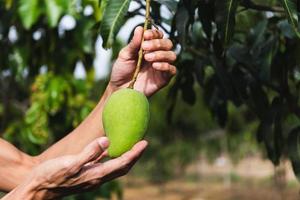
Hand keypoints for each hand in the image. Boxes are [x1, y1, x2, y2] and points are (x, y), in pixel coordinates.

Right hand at [4, 137, 146, 199]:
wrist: (38, 189)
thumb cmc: (52, 176)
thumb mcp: (70, 163)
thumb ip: (89, 153)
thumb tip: (107, 141)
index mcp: (96, 175)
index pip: (122, 164)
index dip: (135, 153)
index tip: (145, 142)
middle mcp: (97, 177)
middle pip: (122, 167)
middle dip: (134, 156)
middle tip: (143, 143)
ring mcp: (92, 177)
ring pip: (115, 167)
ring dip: (125, 157)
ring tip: (132, 145)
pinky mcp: (86, 174)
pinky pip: (105, 165)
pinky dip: (112, 157)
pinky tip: (110, 148)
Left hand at [109, 26, 176, 96]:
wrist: (120, 89)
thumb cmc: (121, 71)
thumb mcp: (125, 55)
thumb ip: (134, 43)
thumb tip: (140, 28)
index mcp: (149, 47)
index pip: (159, 35)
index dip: (154, 34)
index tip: (145, 36)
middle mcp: (158, 55)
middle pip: (168, 44)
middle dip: (158, 43)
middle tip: (145, 48)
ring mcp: (162, 67)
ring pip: (172, 55)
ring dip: (161, 54)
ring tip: (147, 58)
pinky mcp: (164, 79)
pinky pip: (172, 70)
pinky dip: (165, 66)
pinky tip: (154, 66)